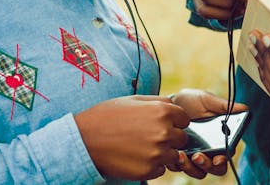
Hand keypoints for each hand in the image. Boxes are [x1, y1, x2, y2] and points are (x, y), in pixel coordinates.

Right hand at [74, 95, 189, 179]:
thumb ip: (158, 101)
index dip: (175, 121)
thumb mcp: (134, 99)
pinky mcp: (149, 170)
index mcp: (162, 111)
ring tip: (142, 147)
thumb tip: (174, 105)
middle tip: (150, 136)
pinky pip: (161, 169)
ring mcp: (157, 153)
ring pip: (174, 155)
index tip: (163, 123)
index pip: (185, 119)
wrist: (85, 139)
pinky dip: (153, 165)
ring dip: (163, 152)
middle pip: (182, 138)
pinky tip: (136, 157)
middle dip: (171, 137)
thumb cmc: (108, 115)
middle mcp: (164, 132)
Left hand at [166, 88, 247, 177]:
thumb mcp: (207, 101)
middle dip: (207, 166)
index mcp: (220, 140)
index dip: (223, 160)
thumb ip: (224, 106)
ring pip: (197, 171)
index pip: (226, 156)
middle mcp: (208, 151)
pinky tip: (174, 154)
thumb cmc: (193, 101)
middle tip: (197, 156)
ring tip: (181, 155)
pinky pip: (179, 168)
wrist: (171, 103)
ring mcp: (193, 155)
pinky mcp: (178, 157)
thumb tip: (245, 108)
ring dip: (190, 167)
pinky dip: (176, 164)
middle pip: (214, 168)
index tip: (218, 158)